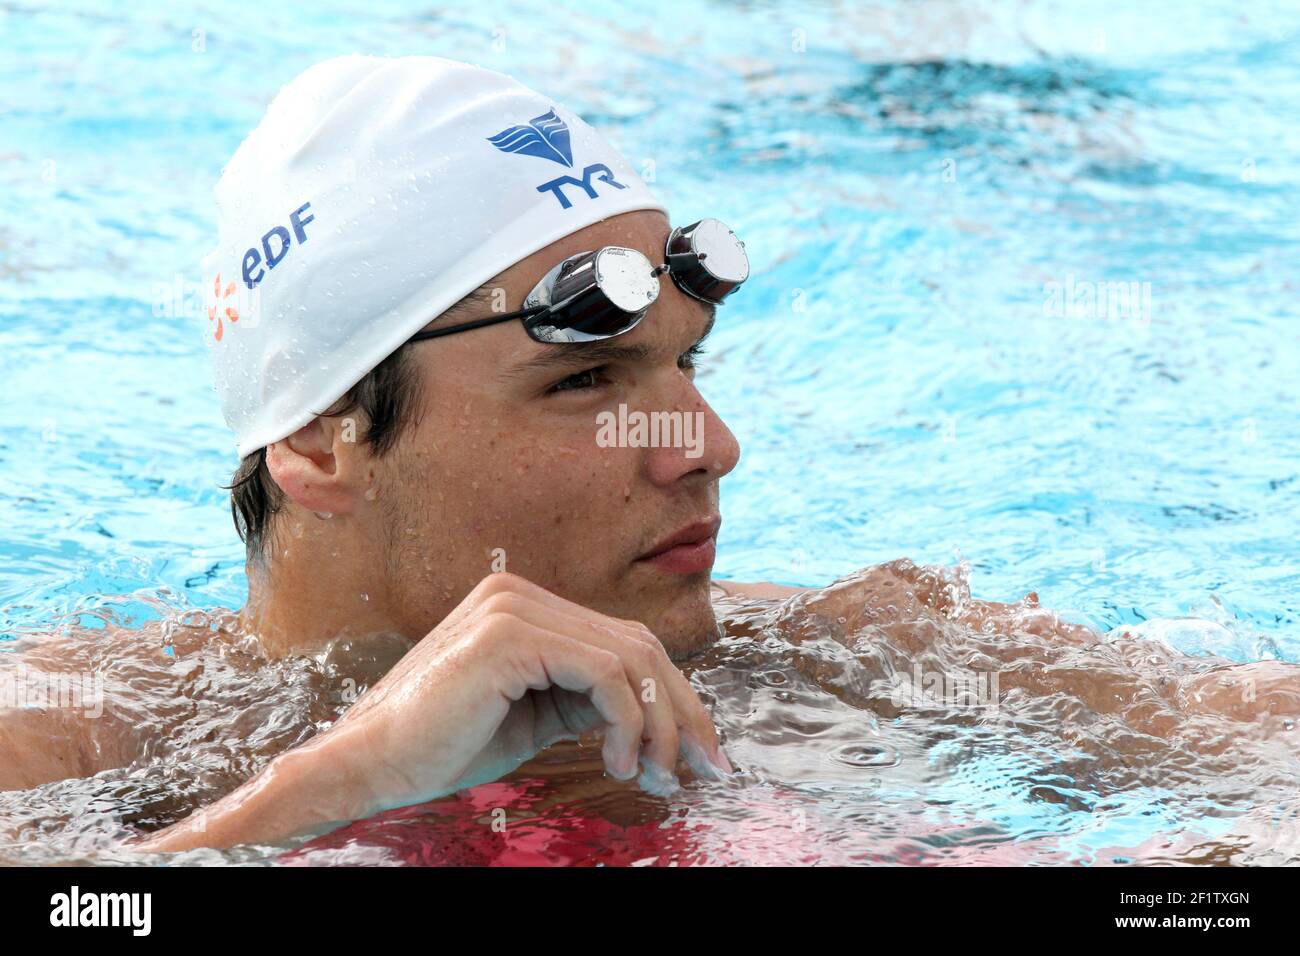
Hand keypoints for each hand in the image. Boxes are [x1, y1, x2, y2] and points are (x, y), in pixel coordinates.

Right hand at [326, 571, 732, 817]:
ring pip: (630, 659)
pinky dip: (627, 722)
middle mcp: (519, 593)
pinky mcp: (510, 634)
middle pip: (637, 645)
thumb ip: (586, 697)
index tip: (697, 753)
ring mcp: (513, 607)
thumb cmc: (444, 747)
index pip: (623, 642)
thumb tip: (654, 712)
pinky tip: (617, 762)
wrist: (373, 764)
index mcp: (522, 605)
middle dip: (680, 711)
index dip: (671, 697)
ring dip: (658, 725)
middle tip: (702, 767)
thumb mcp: (536, 715)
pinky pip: (604, 674)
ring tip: (654, 776)